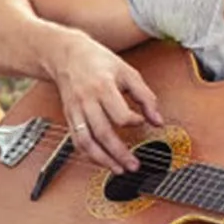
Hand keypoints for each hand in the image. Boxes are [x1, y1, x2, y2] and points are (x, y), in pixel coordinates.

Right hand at [49, 32, 163, 172]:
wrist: (66, 54)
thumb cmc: (98, 61)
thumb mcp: (127, 72)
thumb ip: (145, 96)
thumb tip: (158, 121)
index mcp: (103, 87)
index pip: (119, 114)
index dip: (134, 122)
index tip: (142, 122)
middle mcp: (86, 101)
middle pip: (103, 133)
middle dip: (119, 153)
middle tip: (134, 165)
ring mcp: (75, 110)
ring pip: (86, 142)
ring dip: (102, 160)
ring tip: (118, 169)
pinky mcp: (69, 117)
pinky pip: (77, 141)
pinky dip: (89, 154)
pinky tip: (101, 160)